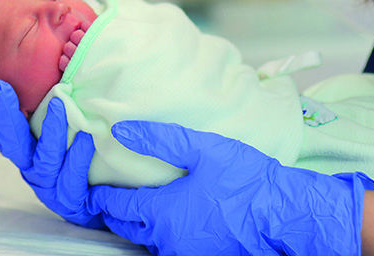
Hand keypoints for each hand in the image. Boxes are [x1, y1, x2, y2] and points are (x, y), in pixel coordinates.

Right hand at [0, 80, 102, 227]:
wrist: (107, 203)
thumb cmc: (83, 156)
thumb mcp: (68, 128)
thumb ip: (55, 103)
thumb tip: (51, 65)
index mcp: (26, 149)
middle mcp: (32, 167)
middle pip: (11, 144)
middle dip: (5, 116)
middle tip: (2, 88)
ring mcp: (50, 186)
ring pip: (44, 161)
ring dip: (51, 132)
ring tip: (62, 104)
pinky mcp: (72, 201)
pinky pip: (72, 181)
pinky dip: (79, 158)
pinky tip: (89, 140)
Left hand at [88, 121, 373, 255]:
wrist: (281, 215)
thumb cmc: (245, 180)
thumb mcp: (203, 149)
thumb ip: (160, 138)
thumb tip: (121, 129)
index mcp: (162, 212)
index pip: (117, 206)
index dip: (101, 195)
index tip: (92, 187)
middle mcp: (166, 239)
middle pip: (126, 228)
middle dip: (114, 212)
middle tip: (108, 197)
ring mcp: (183, 252)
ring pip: (148, 240)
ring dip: (139, 225)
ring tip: (138, 206)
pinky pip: (170, 246)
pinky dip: (162, 233)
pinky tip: (172, 219)